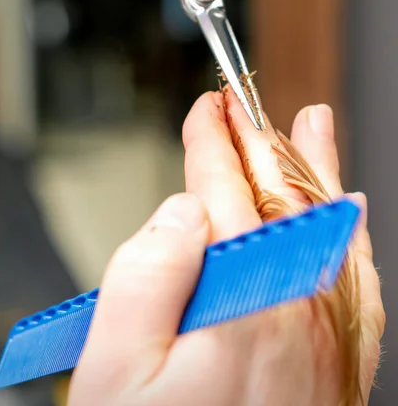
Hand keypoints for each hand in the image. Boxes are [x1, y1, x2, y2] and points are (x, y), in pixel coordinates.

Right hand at [68, 91, 383, 405]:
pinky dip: (349, 228)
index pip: (223, 190)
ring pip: (321, 219)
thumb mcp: (116, 366)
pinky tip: (349, 203)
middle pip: (273, 193)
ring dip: (310, 165)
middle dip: (251, 139)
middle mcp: (298, 304)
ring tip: (311, 123)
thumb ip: (148, 268)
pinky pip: (354, 272)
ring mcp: (329, 327)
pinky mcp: (340, 355)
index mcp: (242, 298)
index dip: (209, 143)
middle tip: (239, 102)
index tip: (204, 111)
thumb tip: (186, 207)